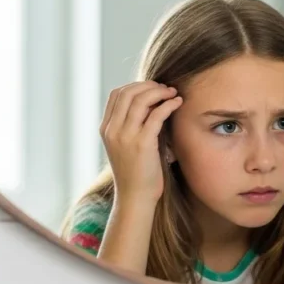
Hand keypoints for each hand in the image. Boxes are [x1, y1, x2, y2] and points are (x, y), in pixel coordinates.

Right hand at [100, 81, 183, 205]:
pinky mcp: (142, 144)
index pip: (117, 94)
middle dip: (148, 85)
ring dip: (159, 92)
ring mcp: (126, 137)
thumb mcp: (125, 145)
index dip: (135, 86)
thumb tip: (149, 103)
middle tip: (165, 88)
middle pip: (128, 93)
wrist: (135, 197)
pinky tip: (177, 103)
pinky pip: (156, 115)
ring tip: (172, 93)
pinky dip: (168, 104)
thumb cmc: (135, 172)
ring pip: (141, 100)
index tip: (152, 88)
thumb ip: (130, 125)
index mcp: (106, 129)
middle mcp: (113, 130)